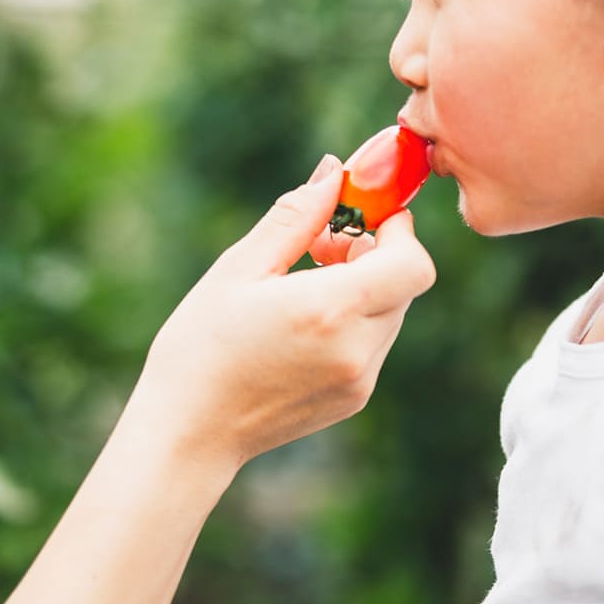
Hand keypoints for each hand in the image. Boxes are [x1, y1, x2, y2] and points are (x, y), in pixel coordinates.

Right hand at [128, 155, 437, 478]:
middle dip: (374, 253)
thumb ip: (296, 217)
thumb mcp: (239, 269)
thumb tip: (335, 172)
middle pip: (404, 283)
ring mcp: (360, 380)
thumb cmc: (201, 345)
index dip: (399, 231)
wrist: (190, 431)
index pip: (413, 263)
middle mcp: (357, 349)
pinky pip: (375, 342)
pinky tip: (302, 323)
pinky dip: (354, 320)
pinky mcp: (354, 398)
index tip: (362, 216)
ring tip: (303, 287)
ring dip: (364, 288)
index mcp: (329, 310)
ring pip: (391, 312)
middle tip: (320, 247)